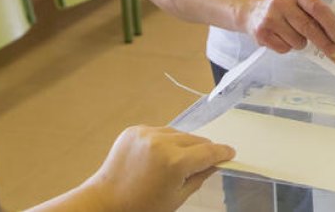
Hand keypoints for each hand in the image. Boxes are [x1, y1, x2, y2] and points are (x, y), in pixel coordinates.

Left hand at [72, 126, 233, 211]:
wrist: (105, 202)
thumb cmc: (141, 207)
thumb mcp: (177, 198)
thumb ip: (199, 177)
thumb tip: (214, 163)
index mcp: (175, 162)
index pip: (208, 151)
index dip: (222, 152)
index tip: (229, 152)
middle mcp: (162, 143)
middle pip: (195, 140)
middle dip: (202, 150)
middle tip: (206, 160)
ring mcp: (146, 134)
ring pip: (178, 133)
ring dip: (183, 144)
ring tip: (177, 161)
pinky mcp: (134, 130)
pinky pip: (159, 131)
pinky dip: (164, 141)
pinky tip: (159, 155)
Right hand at [245, 0, 334, 61]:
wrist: (251, 10)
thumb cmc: (284, 7)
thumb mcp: (298, 1)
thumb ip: (314, 12)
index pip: (317, 8)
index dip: (331, 23)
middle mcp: (281, 3)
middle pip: (309, 28)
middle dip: (325, 43)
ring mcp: (269, 18)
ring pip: (298, 41)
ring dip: (302, 43)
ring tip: (295, 34)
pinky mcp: (262, 34)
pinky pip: (285, 48)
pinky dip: (289, 47)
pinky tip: (282, 37)